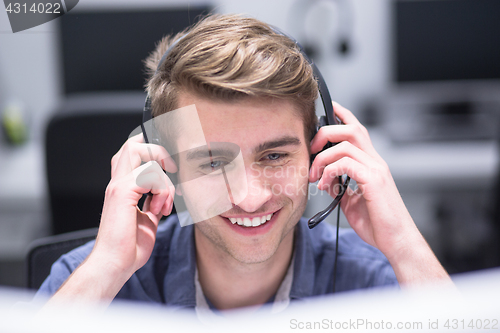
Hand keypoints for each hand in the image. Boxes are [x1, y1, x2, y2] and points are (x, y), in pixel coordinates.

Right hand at [88, 133, 176, 283]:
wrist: (114, 265)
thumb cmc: (128, 248)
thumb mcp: (147, 220)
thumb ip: (153, 203)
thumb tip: (165, 196)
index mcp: (122, 188)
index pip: (131, 153)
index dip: (151, 151)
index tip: (171, 168)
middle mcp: (117, 183)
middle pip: (134, 145)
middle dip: (159, 154)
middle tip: (172, 174)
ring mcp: (118, 186)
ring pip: (144, 155)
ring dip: (164, 181)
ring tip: (163, 206)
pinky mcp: (122, 192)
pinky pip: (150, 174)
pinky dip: (162, 191)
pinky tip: (158, 211)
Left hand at [309, 103, 449, 284]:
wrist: (396, 241)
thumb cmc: (377, 223)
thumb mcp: (351, 201)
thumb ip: (338, 185)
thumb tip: (324, 177)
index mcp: (371, 163)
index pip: (358, 129)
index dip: (343, 114)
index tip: (328, 107)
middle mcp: (375, 161)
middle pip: (351, 128)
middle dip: (325, 133)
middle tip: (312, 150)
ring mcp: (376, 169)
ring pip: (345, 143)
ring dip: (322, 157)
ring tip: (315, 176)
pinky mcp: (374, 180)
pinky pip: (347, 163)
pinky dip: (330, 170)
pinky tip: (325, 184)